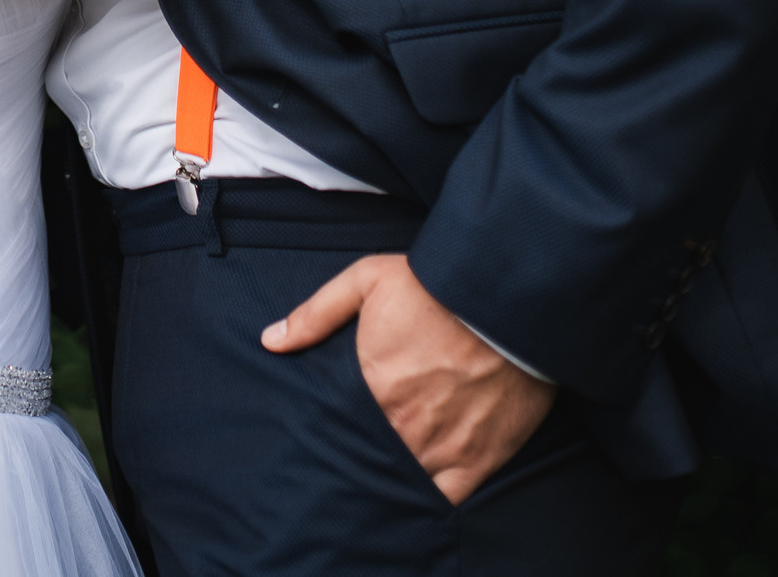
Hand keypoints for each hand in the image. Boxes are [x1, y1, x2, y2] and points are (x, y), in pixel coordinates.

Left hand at [263, 253, 554, 504]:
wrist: (507, 299)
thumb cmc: (436, 288)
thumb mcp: (366, 282)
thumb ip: (316, 314)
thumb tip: (271, 341)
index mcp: (371, 389)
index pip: (335, 428)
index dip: (330, 430)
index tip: (325, 430)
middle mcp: (403, 426)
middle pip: (367, 456)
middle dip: (358, 453)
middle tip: (352, 450)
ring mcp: (442, 447)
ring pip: (403, 480)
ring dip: (391, 475)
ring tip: (383, 469)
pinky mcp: (479, 459)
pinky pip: (446, 496)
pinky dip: (430, 497)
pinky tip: (419, 490)